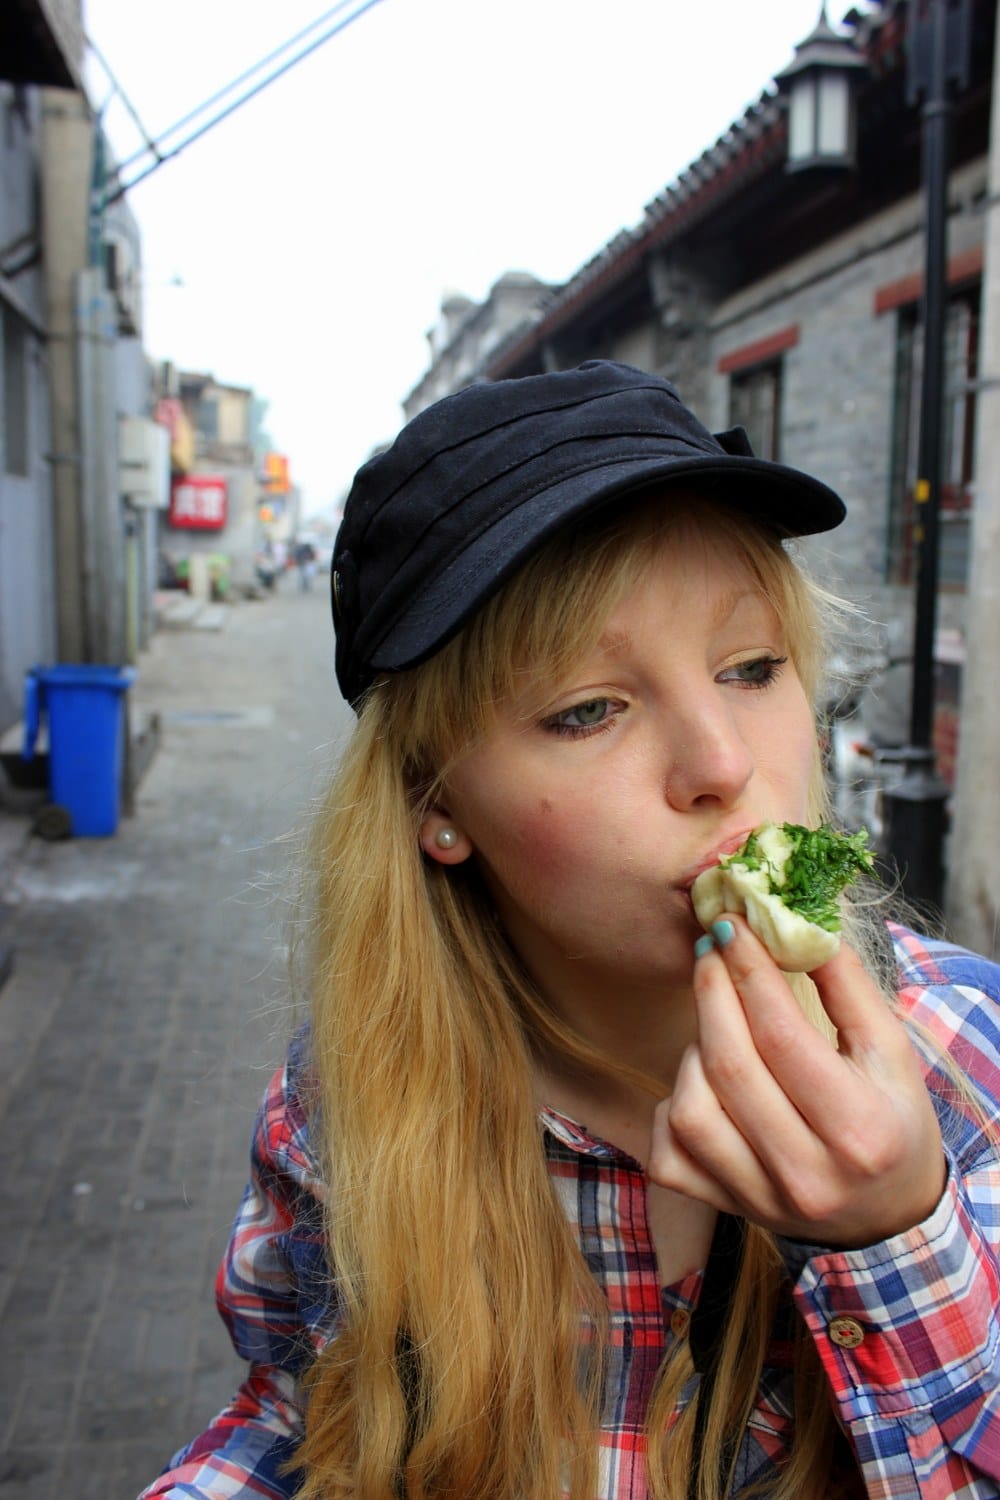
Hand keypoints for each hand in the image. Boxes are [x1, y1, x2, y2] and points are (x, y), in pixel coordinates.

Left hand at [647, 916, 945, 1246]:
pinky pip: (671, 1155)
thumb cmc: (892, 1120)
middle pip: (730, 1067)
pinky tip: (701, 1084)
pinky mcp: (726, 1209)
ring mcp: (761, 1199)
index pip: (783, 1037)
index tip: (732, 926)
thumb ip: (849, 988)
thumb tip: (798, 929)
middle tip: (710, 946)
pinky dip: (672, 1110)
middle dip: (712, 992)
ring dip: (694, 1051)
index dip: (749, 972)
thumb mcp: (892, 1053)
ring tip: (720, 1025)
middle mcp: (808, 1175)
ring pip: (692, 1111)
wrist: (888, 1216)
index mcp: (860, 1131)